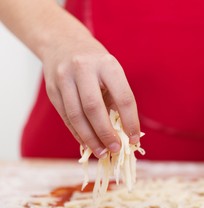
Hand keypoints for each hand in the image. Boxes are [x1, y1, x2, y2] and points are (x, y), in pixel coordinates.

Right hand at [41, 35, 139, 157]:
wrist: (63, 43)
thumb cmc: (96, 64)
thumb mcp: (112, 73)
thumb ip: (118, 100)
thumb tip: (126, 134)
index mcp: (107, 64)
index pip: (123, 97)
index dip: (131, 121)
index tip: (134, 139)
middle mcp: (84, 69)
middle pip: (94, 108)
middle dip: (106, 133)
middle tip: (115, 149)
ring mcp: (64, 78)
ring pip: (76, 115)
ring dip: (90, 138)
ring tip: (101, 152)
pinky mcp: (52, 89)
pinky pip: (65, 116)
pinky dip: (77, 133)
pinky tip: (87, 143)